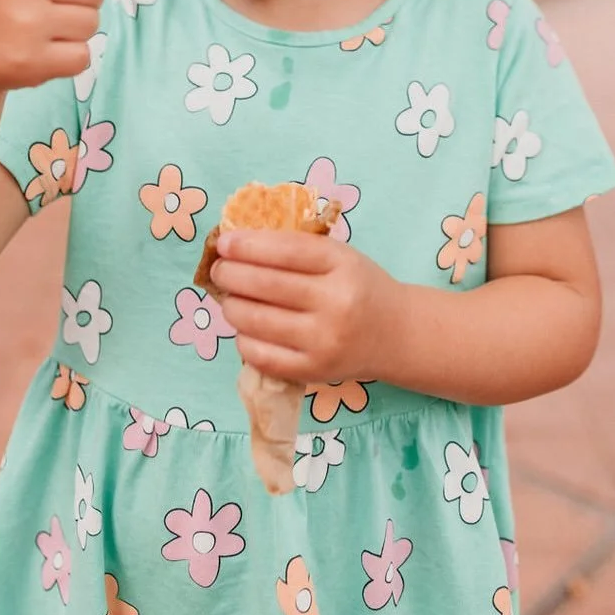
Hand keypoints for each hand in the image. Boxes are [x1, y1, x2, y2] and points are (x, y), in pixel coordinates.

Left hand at [212, 229, 401, 385]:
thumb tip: (236, 245)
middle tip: (219, 270)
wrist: (395, 334)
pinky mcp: (314, 371)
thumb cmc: (359, 286)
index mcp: (342, 265)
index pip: (284, 251)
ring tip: (229, 298)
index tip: (223, 243)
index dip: (247, 245)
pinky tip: (245, 327)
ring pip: (257, 320)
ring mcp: (324, 341)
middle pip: (265, 285)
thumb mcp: (339, 256)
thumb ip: (295, 249)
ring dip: (232, 306)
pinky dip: (243, 338)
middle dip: (230, 274)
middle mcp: (335, 303)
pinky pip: (261, 355)